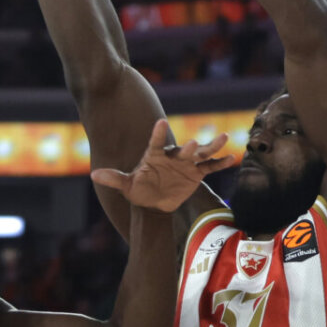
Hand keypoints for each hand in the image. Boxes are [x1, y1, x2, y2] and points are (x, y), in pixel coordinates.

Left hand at [92, 119, 231, 211]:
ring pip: (201, 153)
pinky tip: (231, 158)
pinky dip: (220, 163)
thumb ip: (114, 179)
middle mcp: (172, 156)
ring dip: (212, 146)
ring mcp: (186, 163)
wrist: (153, 202)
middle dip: (190, 146)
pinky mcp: (196, 173)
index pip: (155, 142)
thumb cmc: (138, 191)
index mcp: (154, 155)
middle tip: (195, 142)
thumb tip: (94, 175)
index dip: (157, 134)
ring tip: (224, 137)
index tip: (160, 123)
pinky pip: (210, 167)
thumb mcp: (126, 186)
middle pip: (183, 149)